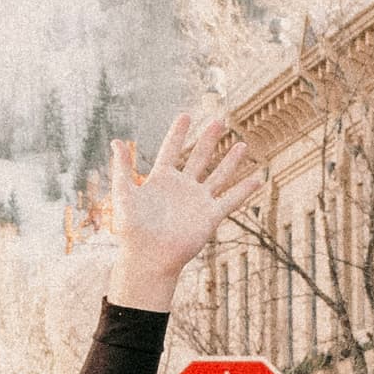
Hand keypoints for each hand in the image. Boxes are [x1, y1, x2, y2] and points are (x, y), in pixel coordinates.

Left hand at [100, 104, 258, 313]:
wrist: (148, 258)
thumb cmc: (132, 230)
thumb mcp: (125, 195)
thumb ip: (122, 168)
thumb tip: (116, 142)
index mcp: (161, 181)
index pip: (171, 150)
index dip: (178, 133)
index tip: (186, 115)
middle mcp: (182, 188)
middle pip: (198, 158)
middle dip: (208, 140)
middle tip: (219, 121)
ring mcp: (198, 201)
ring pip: (218, 175)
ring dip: (231, 161)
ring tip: (243, 144)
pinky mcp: (210, 216)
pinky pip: (230, 200)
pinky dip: (244, 190)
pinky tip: (257, 178)